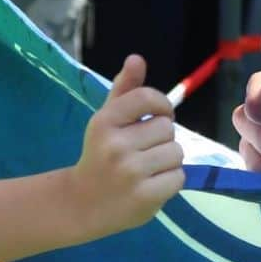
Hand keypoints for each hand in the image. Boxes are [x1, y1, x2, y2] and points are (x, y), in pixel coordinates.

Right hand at [71, 55, 184, 236]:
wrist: (82, 202)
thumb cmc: (100, 153)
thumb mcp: (106, 119)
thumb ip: (124, 89)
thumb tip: (136, 58)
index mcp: (104, 121)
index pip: (147, 98)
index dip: (162, 105)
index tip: (159, 115)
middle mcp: (116, 145)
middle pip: (168, 128)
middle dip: (161, 138)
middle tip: (142, 150)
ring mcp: (130, 172)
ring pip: (176, 152)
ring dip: (168, 160)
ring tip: (148, 168)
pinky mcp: (144, 197)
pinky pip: (178, 177)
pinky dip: (170, 181)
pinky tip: (151, 184)